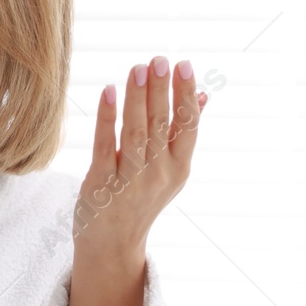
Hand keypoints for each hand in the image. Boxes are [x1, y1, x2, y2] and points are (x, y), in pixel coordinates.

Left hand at [77, 55, 206, 260]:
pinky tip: (108, 92)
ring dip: (137, 99)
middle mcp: (158, 175)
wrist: (112, 244)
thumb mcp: (170, 170)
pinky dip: (107, 118)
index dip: (186, 95)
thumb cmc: (140, 199)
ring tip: (137, 68)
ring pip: (136, 133)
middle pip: (162, 125)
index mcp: (179, 168)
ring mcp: (130, 181)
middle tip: (159, 60)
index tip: (184, 65)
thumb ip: (182, 133)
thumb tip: (203, 94)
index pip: (188, 126)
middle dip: (161, 90)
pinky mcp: (101, 184)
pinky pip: (105, 146)